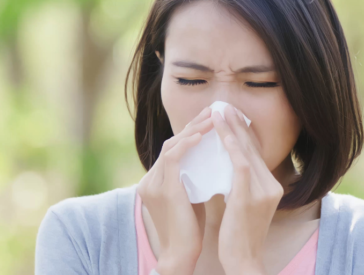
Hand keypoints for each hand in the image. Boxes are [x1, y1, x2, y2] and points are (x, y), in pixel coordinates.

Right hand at [137, 106, 213, 274]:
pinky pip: (173, 158)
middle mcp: (150, 179)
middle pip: (171, 142)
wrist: (181, 253)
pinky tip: (202, 135)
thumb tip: (211, 159)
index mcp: (155, 180)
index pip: (173, 148)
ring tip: (212, 118)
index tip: (210, 119)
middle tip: (213, 110)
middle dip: (193, 124)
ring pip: (171, 146)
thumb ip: (193, 177)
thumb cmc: (189, 228)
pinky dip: (187, 144)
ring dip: (193, 129)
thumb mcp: (189, 195)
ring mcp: (154, 183)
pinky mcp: (163, 189)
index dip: (191, 131)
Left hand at [211, 104, 283, 274]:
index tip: (229, 117)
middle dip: (237, 125)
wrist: (243, 261)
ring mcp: (264, 190)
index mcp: (271, 187)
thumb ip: (237, 186)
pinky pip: (240, 163)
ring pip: (246, 151)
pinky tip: (220, 131)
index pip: (256, 154)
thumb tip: (220, 168)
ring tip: (219, 111)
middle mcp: (272, 185)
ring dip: (231, 128)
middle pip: (253, 148)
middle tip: (223, 106)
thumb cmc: (237, 237)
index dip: (242, 134)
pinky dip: (231, 144)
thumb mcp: (241, 206)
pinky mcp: (251, 195)